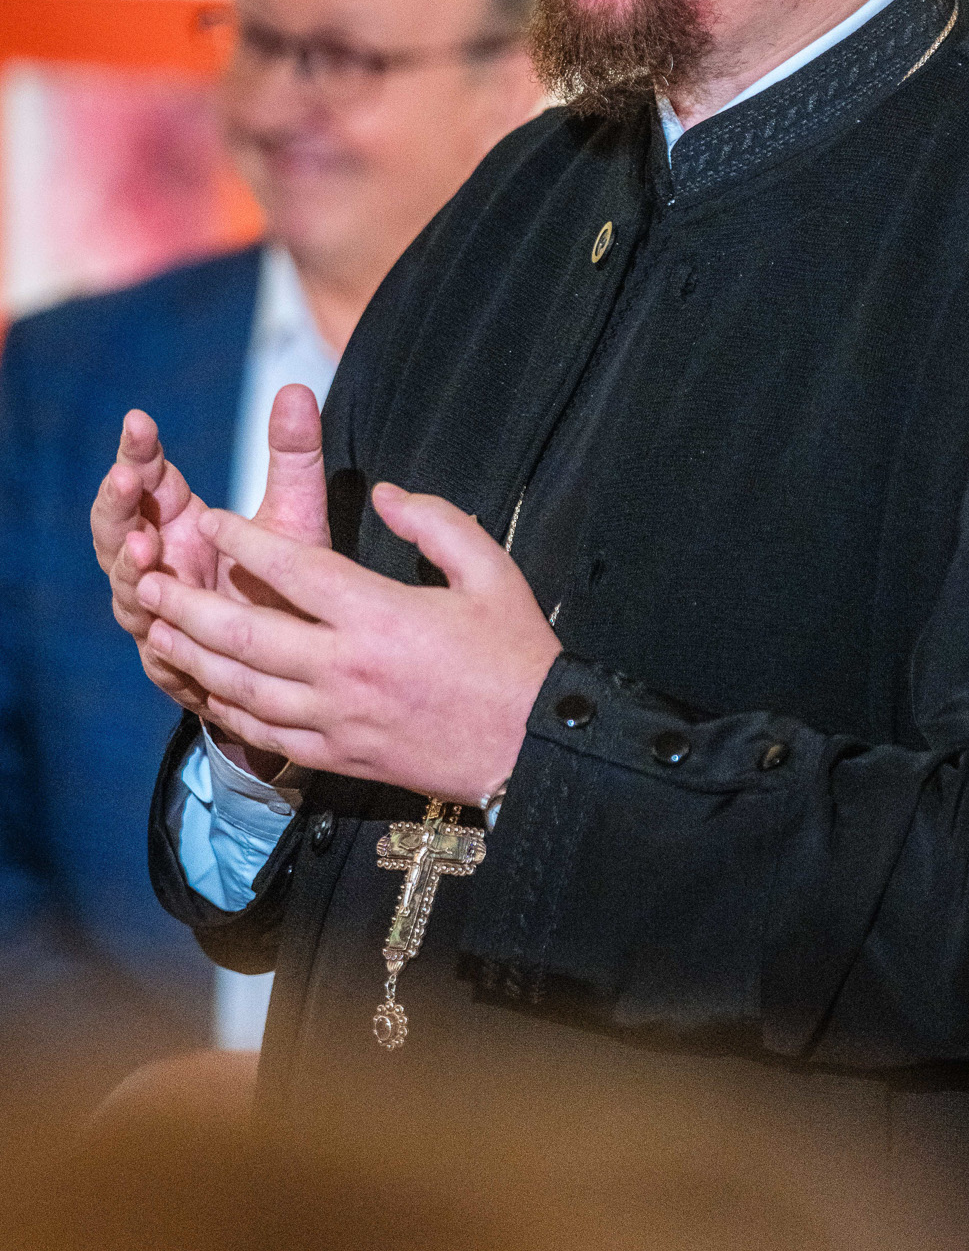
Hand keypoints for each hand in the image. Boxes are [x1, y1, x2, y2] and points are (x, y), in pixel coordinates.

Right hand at [92, 386, 329, 728]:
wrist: (301, 657)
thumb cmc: (286, 579)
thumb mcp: (295, 512)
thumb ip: (293, 457)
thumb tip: (297, 388)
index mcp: (178, 520)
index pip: (146, 478)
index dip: (137, 451)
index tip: (140, 422)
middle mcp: (159, 562)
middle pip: (117, 529)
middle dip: (117, 504)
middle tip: (127, 479)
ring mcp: (159, 610)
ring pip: (126, 586)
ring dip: (129, 567)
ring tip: (146, 549)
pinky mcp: (174, 659)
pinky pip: (155, 644)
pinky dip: (154, 627)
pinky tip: (158, 615)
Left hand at [134, 484, 562, 803]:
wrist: (535, 748)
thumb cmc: (516, 653)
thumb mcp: (489, 569)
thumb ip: (434, 521)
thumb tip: (384, 493)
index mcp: (381, 616)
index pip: (294, 570)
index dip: (245, 541)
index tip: (210, 519)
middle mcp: (347, 669)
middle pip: (246, 634)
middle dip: (190, 604)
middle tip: (150, 580)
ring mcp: (338, 719)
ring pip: (244, 687)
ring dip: (194, 657)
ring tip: (157, 630)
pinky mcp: (339, 757)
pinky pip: (266, 733)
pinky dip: (227, 710)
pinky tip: (205, 691)